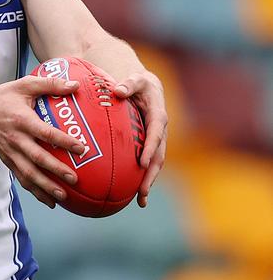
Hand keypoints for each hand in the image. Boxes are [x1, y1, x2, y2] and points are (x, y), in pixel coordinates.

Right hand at [0, 74, 85, 207]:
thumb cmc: (4, 96)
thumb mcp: (25, 85)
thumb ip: (50, 84)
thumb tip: (76, 85)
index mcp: (22, 120)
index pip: (45, 133)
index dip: (63, 141)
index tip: (81, 148)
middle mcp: (15, 139)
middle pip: (37, 158)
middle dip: (55, 170)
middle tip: (74, 178)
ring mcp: (10, 152)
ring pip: (28, 173)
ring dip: (45, 187)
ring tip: (63, 197)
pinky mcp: (7, 160)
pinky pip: (22, 178)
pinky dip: (35, 191)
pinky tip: (51, 202)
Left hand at [114, 71, 167, 207]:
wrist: (145, 87)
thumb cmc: (138, 82)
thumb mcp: (136, 79)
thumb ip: (129, 84)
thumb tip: (118, 90)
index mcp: (158, 116)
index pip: (156, 134)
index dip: (151, 148)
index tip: (143, 162)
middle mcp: (160, 132)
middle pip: (159, 156)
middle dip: (151, 174)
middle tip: (142, 191)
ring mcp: (156, 141)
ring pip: (154, 164)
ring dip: (148, 182)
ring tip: (140, 200)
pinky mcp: (149, 146)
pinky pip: (146, 163)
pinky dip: (141, 178)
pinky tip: (132, 194)